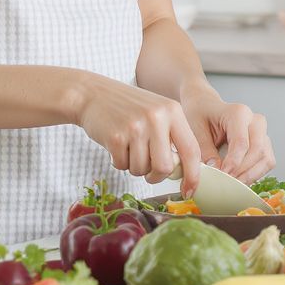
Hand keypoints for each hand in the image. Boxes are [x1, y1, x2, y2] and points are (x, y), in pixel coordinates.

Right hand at [74, 76, 202, 196]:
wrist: (92, 93)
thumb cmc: (128, 108)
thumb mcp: (157, 113)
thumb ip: (172, 137)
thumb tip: (184, 172)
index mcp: (173, 110)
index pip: (191, 150)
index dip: (192, 175)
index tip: (189, 191)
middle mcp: (156, 117)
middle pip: (165, 167)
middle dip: (156, 175)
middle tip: (147, 168)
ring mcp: (135, 126)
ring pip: (142, 169)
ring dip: (134, 166)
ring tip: (128, 147)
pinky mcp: (115, 136)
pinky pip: (122, 166)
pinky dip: (119, 161)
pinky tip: (116, 144)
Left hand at [179, 83, 274, 185]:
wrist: (205, 106)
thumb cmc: (200, 114)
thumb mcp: (196, 130)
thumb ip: (205, 151)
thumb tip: (216, 171)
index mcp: (238, 113)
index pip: (241, 142)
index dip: (233, 163)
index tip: (222, 176)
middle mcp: (254, 120)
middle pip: (258, 151)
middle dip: (243, 171)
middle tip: (227, 183)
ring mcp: (261, 131)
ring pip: (266, 158)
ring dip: (251, 175)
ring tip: (233, 184)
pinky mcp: (263, 142)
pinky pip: (267, 162)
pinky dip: (255, 174)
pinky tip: (240, 179)